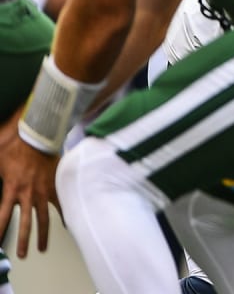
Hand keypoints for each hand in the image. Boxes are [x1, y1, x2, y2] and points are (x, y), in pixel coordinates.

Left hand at [0, 109, 60, 256]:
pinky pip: (62, 204)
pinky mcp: (56, 185)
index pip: (3, 216)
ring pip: (44, 218)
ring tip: (42, 248)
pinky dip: (66, 215)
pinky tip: (69, 225)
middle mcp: (28, 195)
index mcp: (11, 189)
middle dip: (22, 241)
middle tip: (21, 254)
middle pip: (24, 224)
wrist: (39, 136)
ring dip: (42, 235)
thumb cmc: (15, 145)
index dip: (0, 231)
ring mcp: (44, 191)